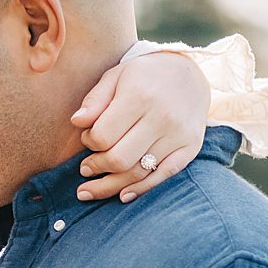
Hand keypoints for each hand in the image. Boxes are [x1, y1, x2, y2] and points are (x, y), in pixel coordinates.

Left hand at [70, 50, 209, 203]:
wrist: (189, 73)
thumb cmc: (144, 76)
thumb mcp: (116, 76)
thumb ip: (95, 99)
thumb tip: (76, 122)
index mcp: (140, 97)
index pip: (103, 136)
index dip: (89, 143)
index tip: (88, 139)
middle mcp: (162, 117)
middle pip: (119, 159)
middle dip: (96, 167)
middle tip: (85, 168)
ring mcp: (179, 135)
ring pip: (138, 172)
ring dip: (110, 186)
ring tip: (90, 190)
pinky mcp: (191, 147)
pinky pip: (163, 175)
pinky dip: (141, 189)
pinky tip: (122, 195)